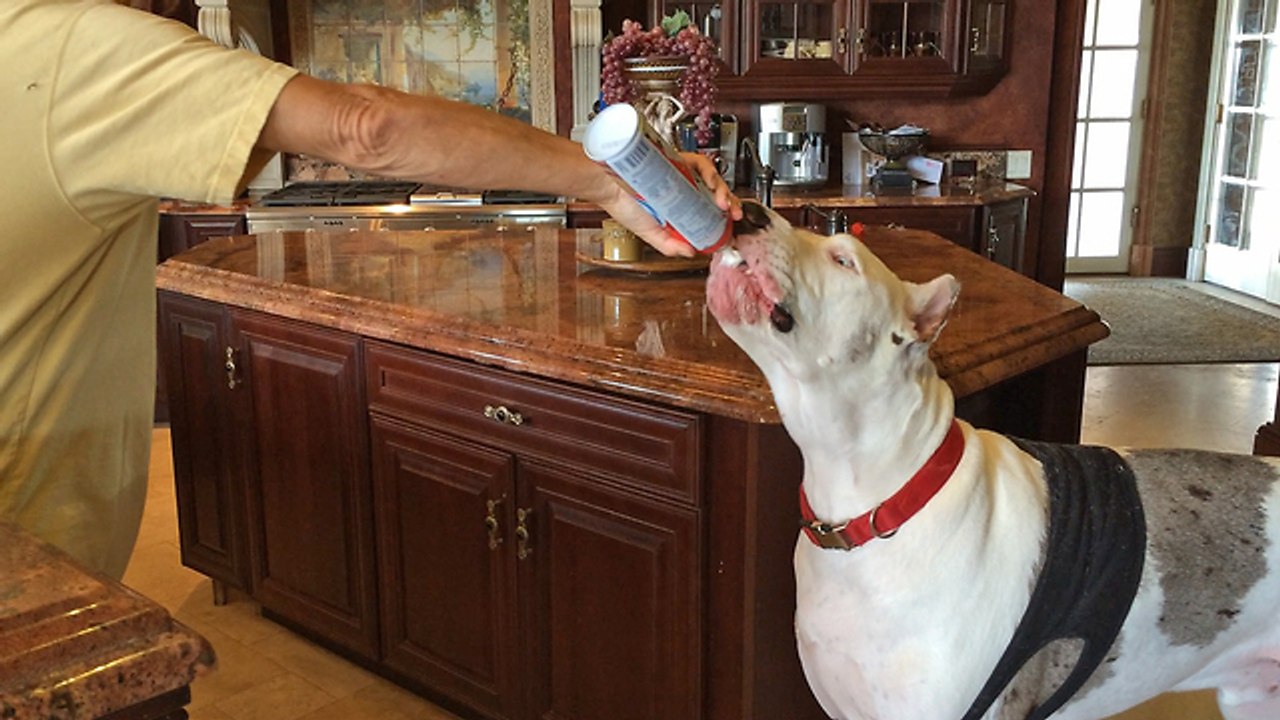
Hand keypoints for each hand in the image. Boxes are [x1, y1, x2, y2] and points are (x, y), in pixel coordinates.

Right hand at [595, 153, 743, 257]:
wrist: (606, 185)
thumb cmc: (623, 205)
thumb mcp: (650, 233)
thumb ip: (670, 245)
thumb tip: (691, 252)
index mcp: (682, 204)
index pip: (710, 209)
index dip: (725, 216)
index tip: (733, 225)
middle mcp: (685, 187)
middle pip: (716, 192)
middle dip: (731, 202)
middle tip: (734, 214)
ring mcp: (683, 172)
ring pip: (713, 178)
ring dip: (723, 189)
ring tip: (724, 202)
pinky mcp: (677, 158)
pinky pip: (699, 162)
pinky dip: (710, 172)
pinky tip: (711, 184)